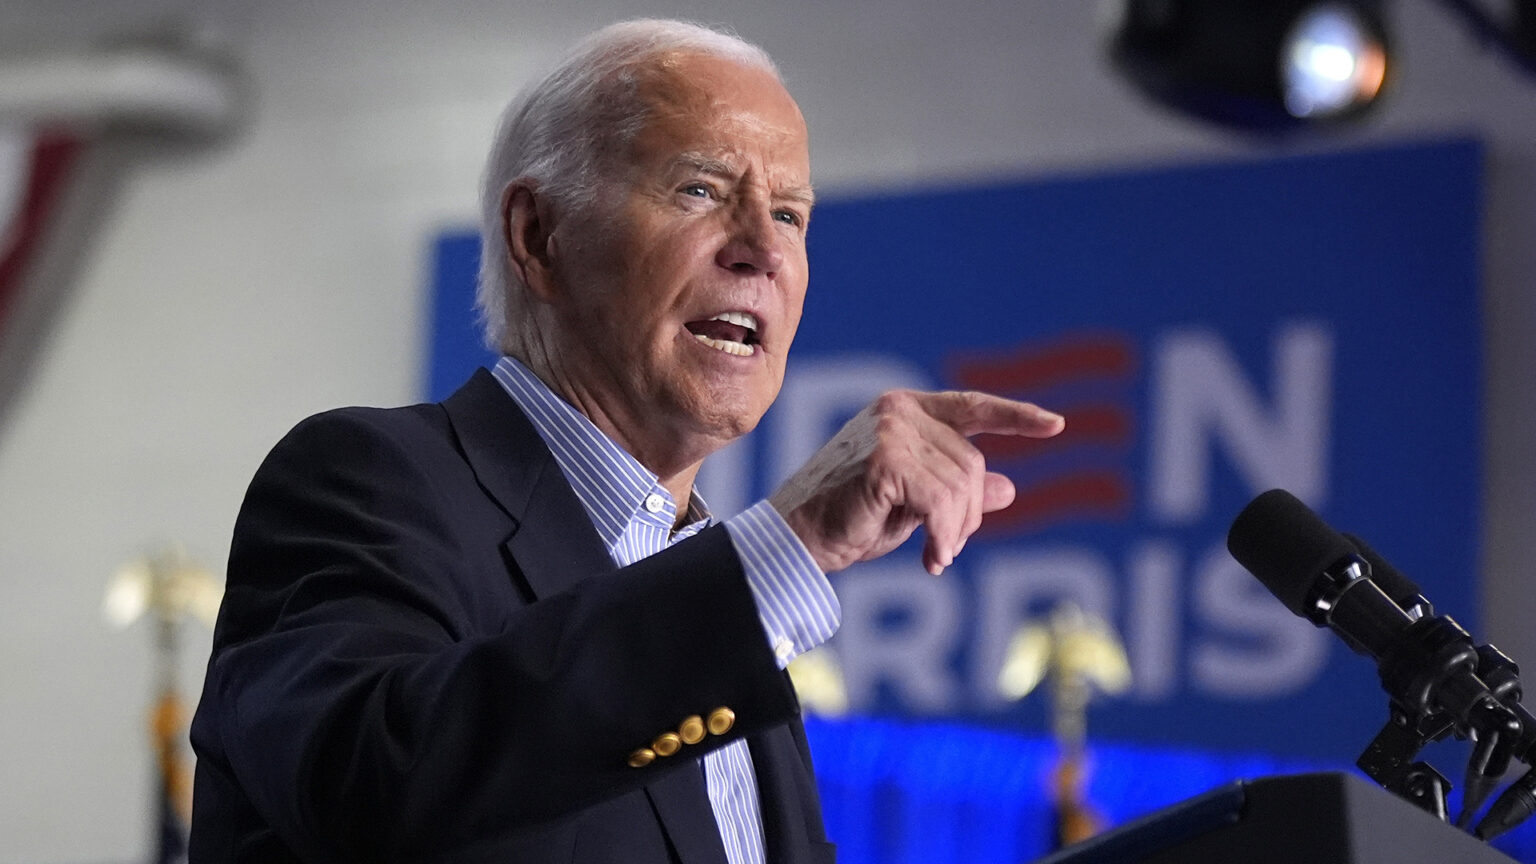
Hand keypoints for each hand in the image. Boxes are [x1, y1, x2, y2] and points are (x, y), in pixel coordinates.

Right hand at [768, 390, 1064, 574]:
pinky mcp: (886, 462)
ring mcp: (891, 432)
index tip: (1056, 426)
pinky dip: (944, 537)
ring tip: (937, 555)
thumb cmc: (851, 519)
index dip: (1015, 417)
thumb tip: (1011, 488)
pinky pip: (942, 503)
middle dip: (970, 514)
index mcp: (905, 410)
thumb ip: (957, 490)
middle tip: (948, 549)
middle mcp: (899, 411)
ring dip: (956, 532)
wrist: (800, 538)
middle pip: (973, 463)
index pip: (972, 408)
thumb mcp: (915, 504)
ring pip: (963, 487)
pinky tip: (931, 560)